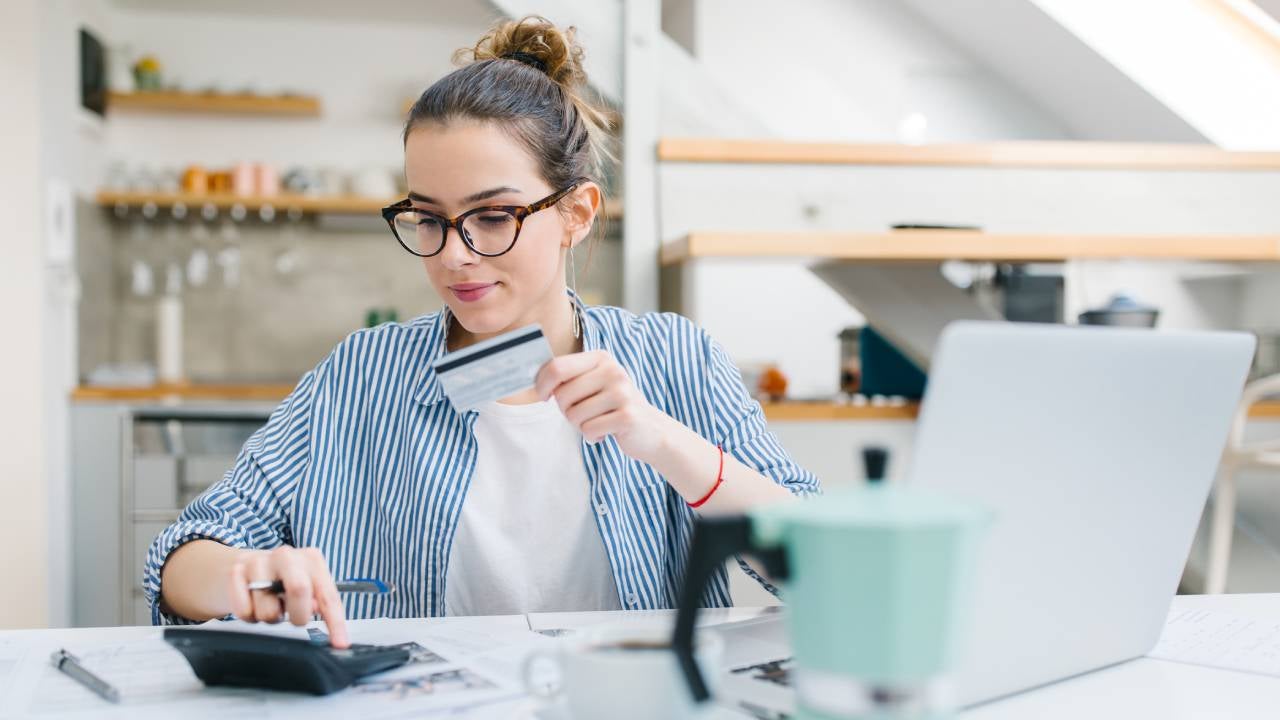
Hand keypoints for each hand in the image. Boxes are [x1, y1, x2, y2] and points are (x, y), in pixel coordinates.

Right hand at [226, 546, 349, 647]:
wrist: (245, 567)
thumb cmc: (282, 581)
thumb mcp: (306, 586)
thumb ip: (317, 599)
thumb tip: (315, 608)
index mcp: (311, 559)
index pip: (327, 594)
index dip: (335, 622)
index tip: (339, 643)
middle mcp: (286, 555)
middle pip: (299, 589)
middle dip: (299, 615)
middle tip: (293, 618)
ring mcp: (259, 562)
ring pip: (268, 610)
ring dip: (270, 617)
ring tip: (270, 605)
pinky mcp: (235, 572)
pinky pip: (244, 611)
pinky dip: (249, 616)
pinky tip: (253, 603)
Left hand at [535, 350, 671, 462]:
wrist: (651, 429)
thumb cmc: (614, 406)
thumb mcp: (594, 383)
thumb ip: (569, 378)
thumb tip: (535, 380)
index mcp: (601, 358)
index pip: (557, 366)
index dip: (542, 384)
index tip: (544, 396)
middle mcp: (613, 371)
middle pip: (563, 394)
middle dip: (565, 410)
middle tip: (583, 414)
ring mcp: (622, 393)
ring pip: (574, 415)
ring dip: (580, 425)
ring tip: (598, 421)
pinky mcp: (627, 416)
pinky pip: (589, 430)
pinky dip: (592, 436)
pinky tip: (606, 431)